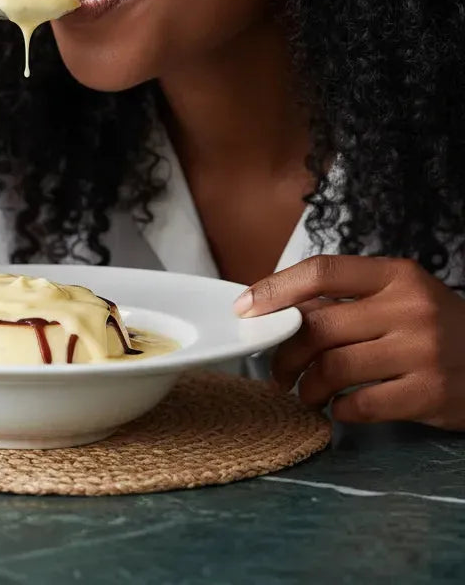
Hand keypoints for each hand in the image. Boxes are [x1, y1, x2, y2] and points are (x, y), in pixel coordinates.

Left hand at [234, 254, 464, 428]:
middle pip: (319, 327)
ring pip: (333, 369)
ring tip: (305, 393)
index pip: (322, 272)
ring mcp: (422, 352)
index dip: (276, 289)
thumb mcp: (401, 295)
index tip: (246, 309)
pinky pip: (362, 405)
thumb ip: (348, 299)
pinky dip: (340, 410)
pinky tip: (340, 409)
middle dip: (284, 352)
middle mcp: (409, 309)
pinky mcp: (431, 395)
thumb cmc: (437, 327)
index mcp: (396, 275)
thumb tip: (276, 310)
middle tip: (276, 371)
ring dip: (307, 387)